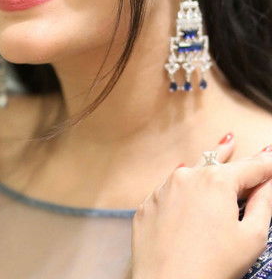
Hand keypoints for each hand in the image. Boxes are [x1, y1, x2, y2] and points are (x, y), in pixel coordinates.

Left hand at [131, 137, 271, 278]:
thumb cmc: (212, 267)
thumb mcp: (251, 237)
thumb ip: (264, 203)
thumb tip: (268, 183)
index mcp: (217, 181)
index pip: (250, 167)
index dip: (265, 163)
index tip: (271, 154)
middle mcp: (187, 176)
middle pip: (216, 163)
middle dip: (230, 154)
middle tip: (233, 140)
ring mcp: (164, 189)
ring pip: (190, 173)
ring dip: (204, 168)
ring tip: (216, 150)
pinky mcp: (148, 205)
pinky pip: (168, 190)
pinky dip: (181, 187)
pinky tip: (185, 178)